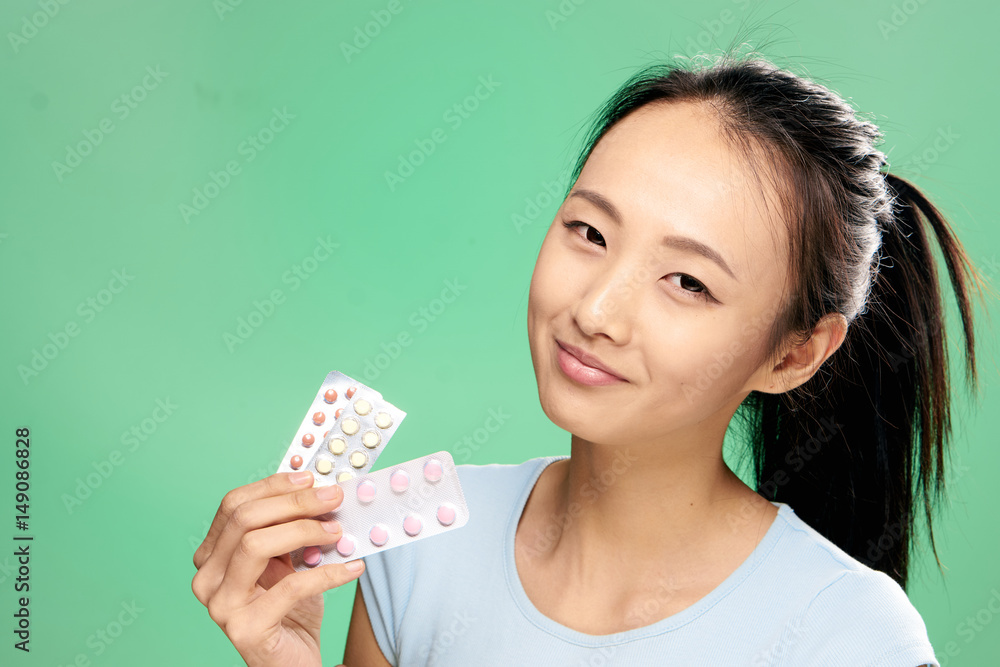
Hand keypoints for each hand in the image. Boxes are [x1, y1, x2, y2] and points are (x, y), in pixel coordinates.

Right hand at [191, 470, 365, 666]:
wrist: (294, 662)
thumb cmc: (291, 609)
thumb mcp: (287, 560)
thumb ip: (291, 528)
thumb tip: (321, 490)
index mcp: (212, 555)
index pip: (234, 504)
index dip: (273, 486)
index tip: (311, 478)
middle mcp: (207, 579)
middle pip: (245, 520)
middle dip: (295, 502)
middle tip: (333, 498)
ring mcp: (221, 606)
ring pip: (256, 545)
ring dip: (304, 531)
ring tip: (338, 532)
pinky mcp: (245, 629)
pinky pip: (290, 587)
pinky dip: (327, 573)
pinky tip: (352, 567)